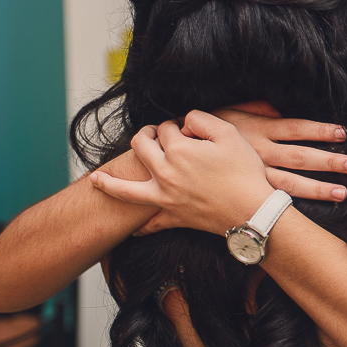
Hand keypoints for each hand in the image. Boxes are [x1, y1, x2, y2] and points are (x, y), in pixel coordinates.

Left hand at [90, 112, 275, 236]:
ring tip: (95, 179)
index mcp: (178, 150)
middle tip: (153, 136)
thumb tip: (184, 122)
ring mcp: (164, 197)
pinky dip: (139, 227)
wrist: (252, 211)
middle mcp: (165, 173)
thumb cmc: (244, 172)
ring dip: (108, 183)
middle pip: (140, 147)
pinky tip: (132, 227)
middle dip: (146, 136)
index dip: (176, 125)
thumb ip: (201, 119)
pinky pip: (148, 225)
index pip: (166, 128)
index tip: (187, 129)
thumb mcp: (229, 134)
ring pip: (125, 190)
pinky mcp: (172, 217)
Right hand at [215, 106, 346, 201]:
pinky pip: (273, 200)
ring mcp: (253, 176)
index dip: (319, 131)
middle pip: (299, 157)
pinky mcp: (246, 192)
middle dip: (327, 162)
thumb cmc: (205, 131)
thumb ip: (256, 107)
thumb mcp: (229, 112)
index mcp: (257, 129)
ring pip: (290, 184)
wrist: (176, 155)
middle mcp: (259, 153)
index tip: (342, 134)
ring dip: (318, 188)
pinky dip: (292, 206)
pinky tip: (310, 214)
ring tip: (343, 193)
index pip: (296, 128)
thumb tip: (277, 107)